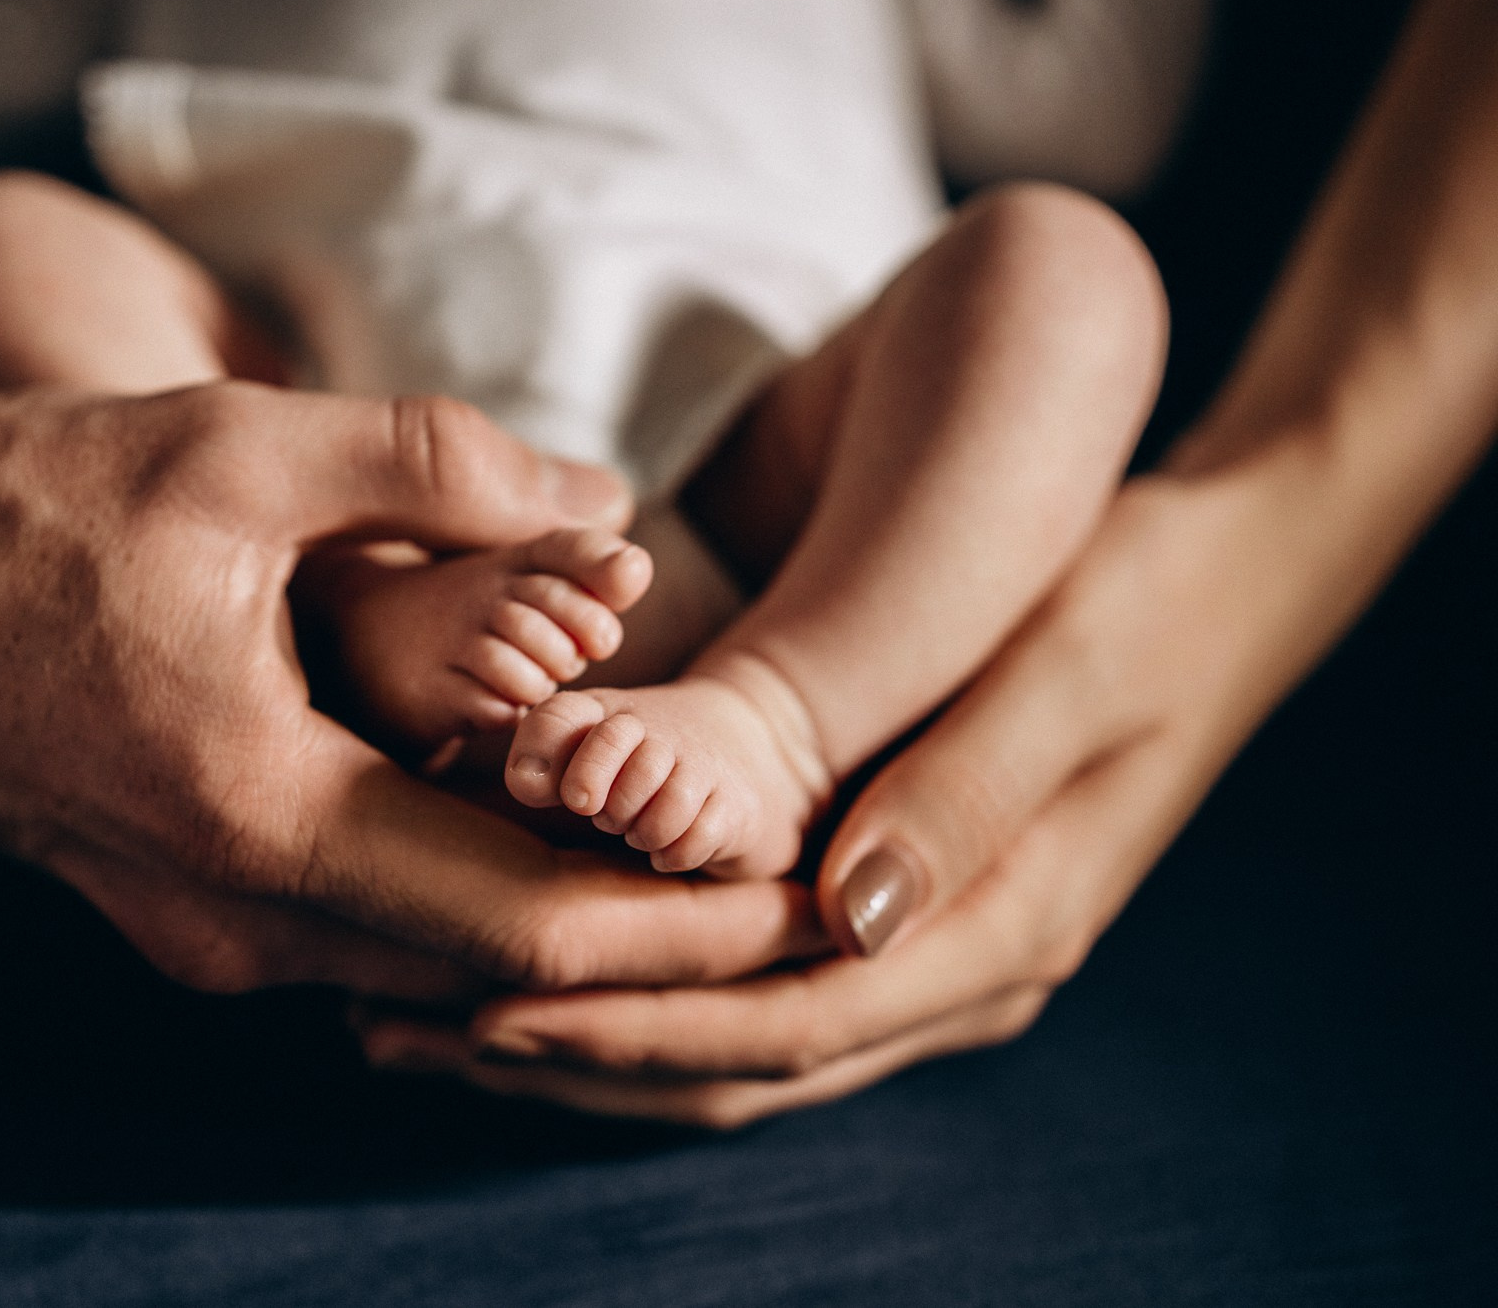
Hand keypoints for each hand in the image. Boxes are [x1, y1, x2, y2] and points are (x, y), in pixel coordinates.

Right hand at [0, 382, 822, 999]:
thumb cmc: (3, 515)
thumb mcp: (227, 449)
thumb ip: (433, 465)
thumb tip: (606, 505)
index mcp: (261, 824)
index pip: (528, 928)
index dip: (681, 918)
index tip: (804, 891)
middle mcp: (238, 919)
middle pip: (499, 974)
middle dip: (654, 941)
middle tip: (797, 893)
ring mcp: (205, 929)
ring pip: (436, 966)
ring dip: (566, 927)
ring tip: (699, 867)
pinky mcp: (187, 902)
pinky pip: (368, 935)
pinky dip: (471, 903)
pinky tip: (539, 842)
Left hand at [359, 462, 1352, 1122]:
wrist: (1221, 564)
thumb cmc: (1147, 594)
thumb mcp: (1070, 665)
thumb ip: (963, 788)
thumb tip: (853, 916)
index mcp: (994, 928)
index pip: (782, 1019)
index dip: (630, 1020)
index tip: (485, 1005)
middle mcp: (940, 959)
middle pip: (727, 1055)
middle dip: (567, 1049)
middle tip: (400, 1027)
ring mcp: (904, 933)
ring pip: (714, 1029)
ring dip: (573, 1027)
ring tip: (416, 1012)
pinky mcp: (868, 885)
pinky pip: (725, 963)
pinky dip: (619, 967)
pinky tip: (515, 944)